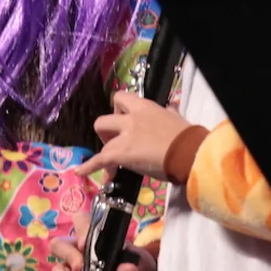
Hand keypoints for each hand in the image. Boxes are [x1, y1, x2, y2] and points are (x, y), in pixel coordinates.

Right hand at [45, 213, 155, 270]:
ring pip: (57, 269)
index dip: (80, 229)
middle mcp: (77, 252)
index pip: (80, 222)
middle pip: (60, 244)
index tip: (85, 243)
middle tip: (80, 267)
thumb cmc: (133, 268)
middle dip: (68, 255)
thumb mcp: (138, 265)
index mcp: (93, 238)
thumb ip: (130, 266)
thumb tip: (128, 269)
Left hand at [75, 91, 192, 180]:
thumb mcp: (177, 119)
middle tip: (117, 142)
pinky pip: (99, 159)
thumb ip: (169, 113)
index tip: (124, 119)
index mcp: (144, 107)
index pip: (121, 99)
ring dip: (105, 150)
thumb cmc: (187, 138)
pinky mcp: (121, 154)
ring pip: (102, 141)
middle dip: (107, 132)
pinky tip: (80, 171)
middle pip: (104, 120)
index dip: (119, 110)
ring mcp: (124, 136)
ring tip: (112, 162)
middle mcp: (130, 118)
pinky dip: (88, 166)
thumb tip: (170, 109)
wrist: (190, 154)